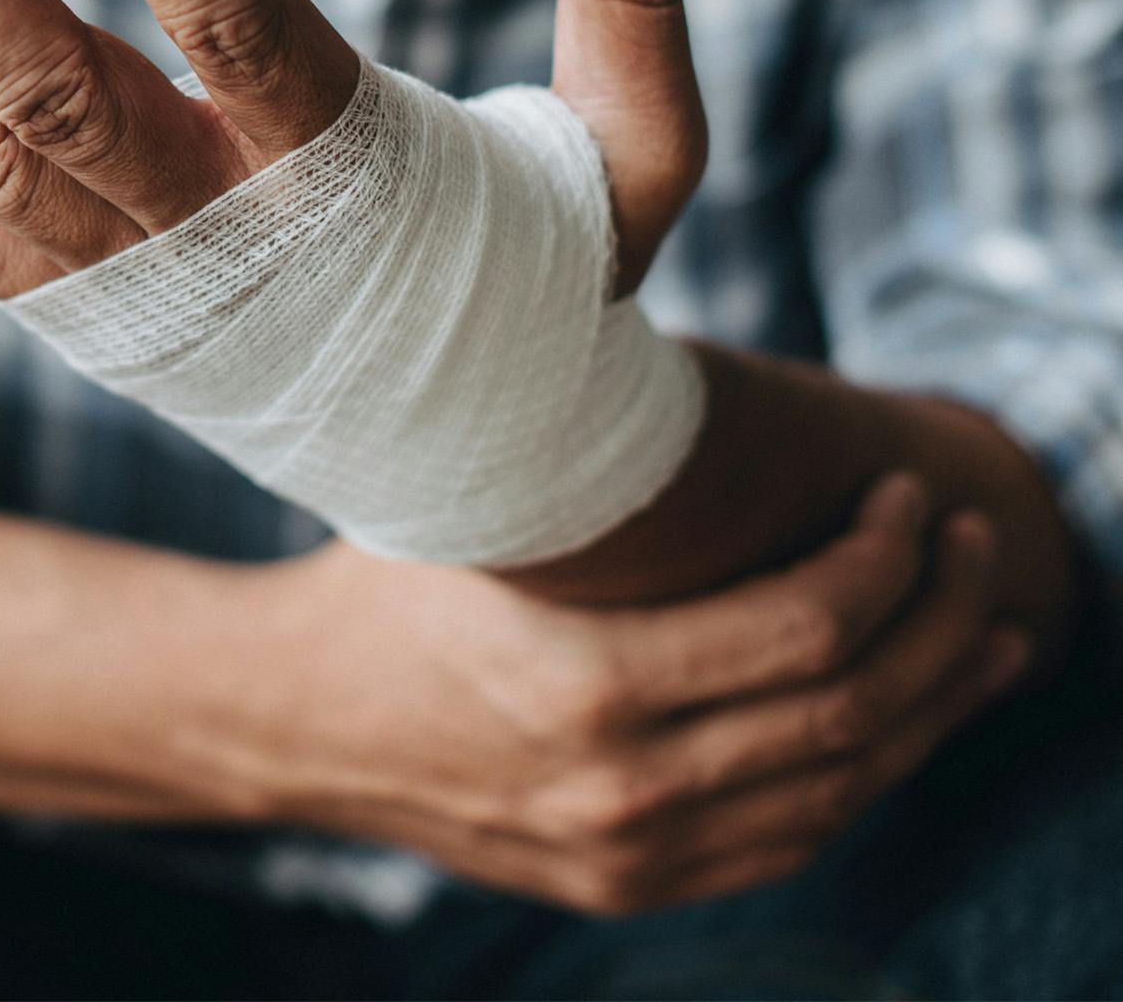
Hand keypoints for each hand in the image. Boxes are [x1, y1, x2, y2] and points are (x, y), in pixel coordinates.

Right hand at [259, 473, 1028, 914]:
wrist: (291, 721)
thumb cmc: (381, 588)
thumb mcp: (481, 514)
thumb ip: (598, 480)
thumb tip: (717, 395)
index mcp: (590, 685)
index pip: (805, 632)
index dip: (884, 559)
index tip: (908, 493)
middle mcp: (625, 791)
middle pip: (848, 718)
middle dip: (939, 625)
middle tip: (975, 549)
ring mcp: (630, 855)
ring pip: (839, 792)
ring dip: (929, 710)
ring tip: (985, 640)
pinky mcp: (623, 883)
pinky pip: (786, 842)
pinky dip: (860, 776)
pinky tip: (894, 721)